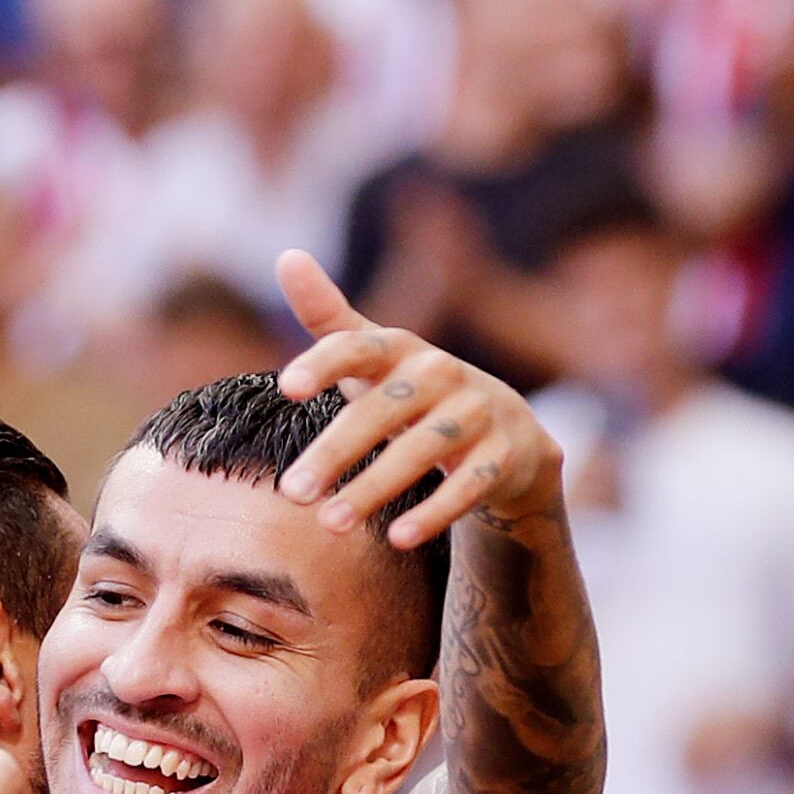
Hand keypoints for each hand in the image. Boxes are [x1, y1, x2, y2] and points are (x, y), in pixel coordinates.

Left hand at [269, 250, 564, 547]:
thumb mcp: (377, 358)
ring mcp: (477, 415)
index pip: (359, 346)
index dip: (325, 362)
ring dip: (375, 486)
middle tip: (291, 492)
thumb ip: (329, 317)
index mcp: (403, 350)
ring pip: (423, 450)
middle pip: (384, 410)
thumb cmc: (419, 395)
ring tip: (329, 525)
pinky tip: (396, 538)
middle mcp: (442, 374)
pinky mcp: (503, 457)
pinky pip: (468, 486)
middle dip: (336, 450)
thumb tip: (286, 256)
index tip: (286, 388)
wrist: (508, 434)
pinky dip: (434, 511)